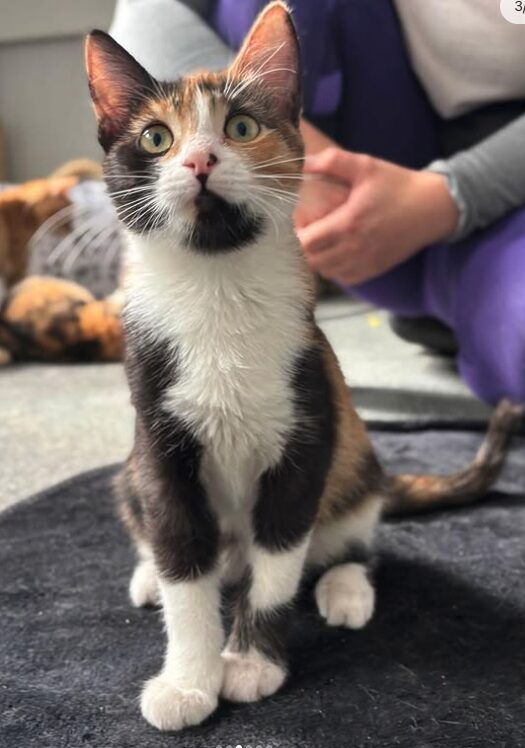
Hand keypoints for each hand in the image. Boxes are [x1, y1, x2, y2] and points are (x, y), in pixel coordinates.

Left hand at [296, 148, 459, 284]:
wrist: (433, 207)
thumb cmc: (397, 184)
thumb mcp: (365, 166)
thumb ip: (332, 162)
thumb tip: (302, 162)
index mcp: (349, 223)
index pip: (306, 242)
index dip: (296, 234)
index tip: (300, 221)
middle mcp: (355, 248)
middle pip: (312, 261)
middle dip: (303, 248)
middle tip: (307, 231)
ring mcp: (365, 262)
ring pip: (326, 272)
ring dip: (318, 259)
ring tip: (320, 242)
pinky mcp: (374, 269)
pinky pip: (344, 278)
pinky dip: (335, 269)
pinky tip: (336, 253)